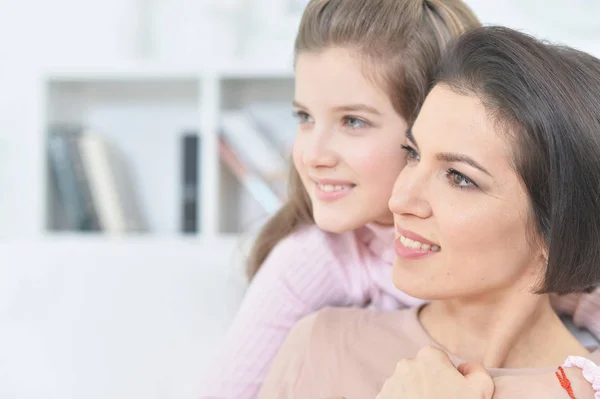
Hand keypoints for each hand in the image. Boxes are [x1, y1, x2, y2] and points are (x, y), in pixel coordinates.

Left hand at [376, 345, 493, 398]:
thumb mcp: (480, 390)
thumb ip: (477, 370)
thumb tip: (466, 367)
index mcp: (429, 356)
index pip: (440, 361)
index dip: (449, 377)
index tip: (452, 392)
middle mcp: (406, 364)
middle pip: (421, 372)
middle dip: (430, 384)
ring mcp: (391, 382)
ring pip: (406, 385)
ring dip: (415, 395)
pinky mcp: (381, 398)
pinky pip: (394, 397)